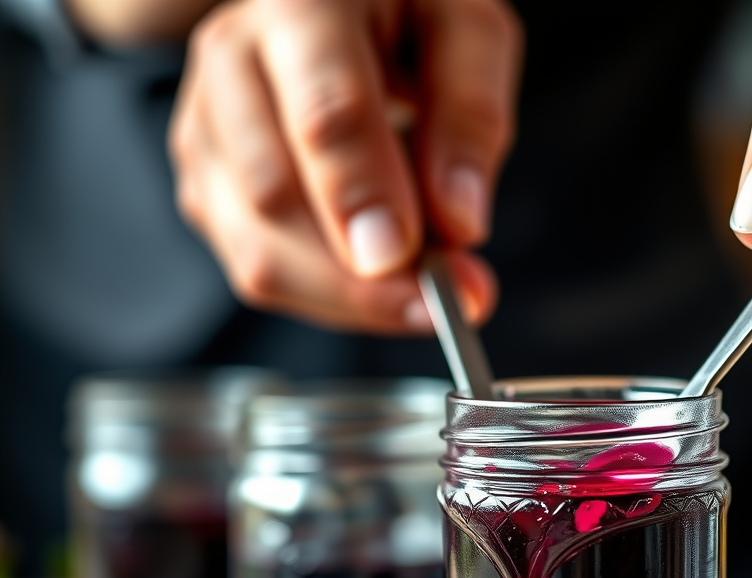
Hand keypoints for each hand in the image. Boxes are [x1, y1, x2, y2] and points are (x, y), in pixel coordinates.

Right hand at [169, 0, 521, 332]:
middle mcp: (232, 61)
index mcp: (302, 2)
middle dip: (365, 274)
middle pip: (276, 196)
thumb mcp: (469, 30)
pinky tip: (379, 281)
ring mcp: (206, 129)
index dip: (364, 197)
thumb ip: (471, 116)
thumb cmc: (408, 12)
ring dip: (351, 299)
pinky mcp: (204, 185)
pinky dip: (331, 297)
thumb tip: (459, 224)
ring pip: (259, 253)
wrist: (335, 8)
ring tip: (426, 293)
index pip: (324, 114)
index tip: (410, 260)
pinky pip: (260, 272)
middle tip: (454, 298)